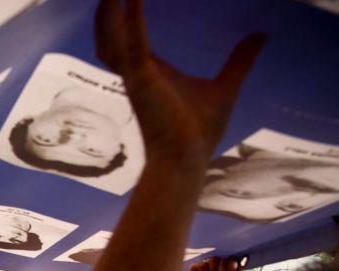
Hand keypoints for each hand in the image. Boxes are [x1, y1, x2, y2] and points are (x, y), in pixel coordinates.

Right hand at [95, 0, 263, 160]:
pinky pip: (133, 41)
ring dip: (108, 13)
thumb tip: (260, 36)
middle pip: (112, 35)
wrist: (188, 158)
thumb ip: (239, 60)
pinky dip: (132, 19)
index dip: (125, 17)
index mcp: (151, 71)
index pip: (130, 39)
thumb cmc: (199, 132)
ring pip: (112, 36)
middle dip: (107, 13)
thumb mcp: (226, 86)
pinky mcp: (140, 78)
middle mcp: (137, 71)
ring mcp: (136, 74)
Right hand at [181, 256, 244, 270]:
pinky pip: (203, 263)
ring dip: (212, 270)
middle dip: (222, 270)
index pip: (233, 259)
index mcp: (226, 269)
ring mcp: (207, 264)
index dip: (232, 265)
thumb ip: (237, 269)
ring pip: (214, 259)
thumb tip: (246, 257)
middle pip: (224, 258)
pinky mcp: (196, 266)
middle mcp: (217, 265)